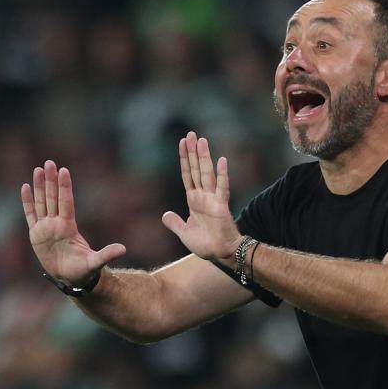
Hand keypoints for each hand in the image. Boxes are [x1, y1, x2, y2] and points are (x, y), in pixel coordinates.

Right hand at [21, 160, 126, 285]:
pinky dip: (27, 202)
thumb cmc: (84, 270)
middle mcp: (57, 224)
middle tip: (49, 163)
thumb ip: (106, 254)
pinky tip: (26, 187)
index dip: (64, 187)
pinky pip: (31, 214)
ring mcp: (46, 227)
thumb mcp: (95, 263)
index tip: (64, 171)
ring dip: (39, 187)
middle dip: (50, 181)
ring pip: (41, 202)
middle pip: (53, 198)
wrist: (71, 278)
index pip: (66, 202)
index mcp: (69, 227)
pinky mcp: (36, 234)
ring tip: (38, 169)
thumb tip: (123, 249)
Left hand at [161, 132, 241, 261]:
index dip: (184, 159)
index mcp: (194, 200)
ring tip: (201, 140)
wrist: (220, 254)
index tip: (182, 143)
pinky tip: (221, 160)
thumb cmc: (205, 244)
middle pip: (196, 169)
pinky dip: (222, 174)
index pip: (187, 175)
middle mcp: (203, 196)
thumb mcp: (184, 233)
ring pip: (207, 173)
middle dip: (193, 152)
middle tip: (191, 134)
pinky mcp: (221, 206)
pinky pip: (222, 188)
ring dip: (204, 157)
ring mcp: (213, 199)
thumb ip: (174, 223)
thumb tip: (165, 215)